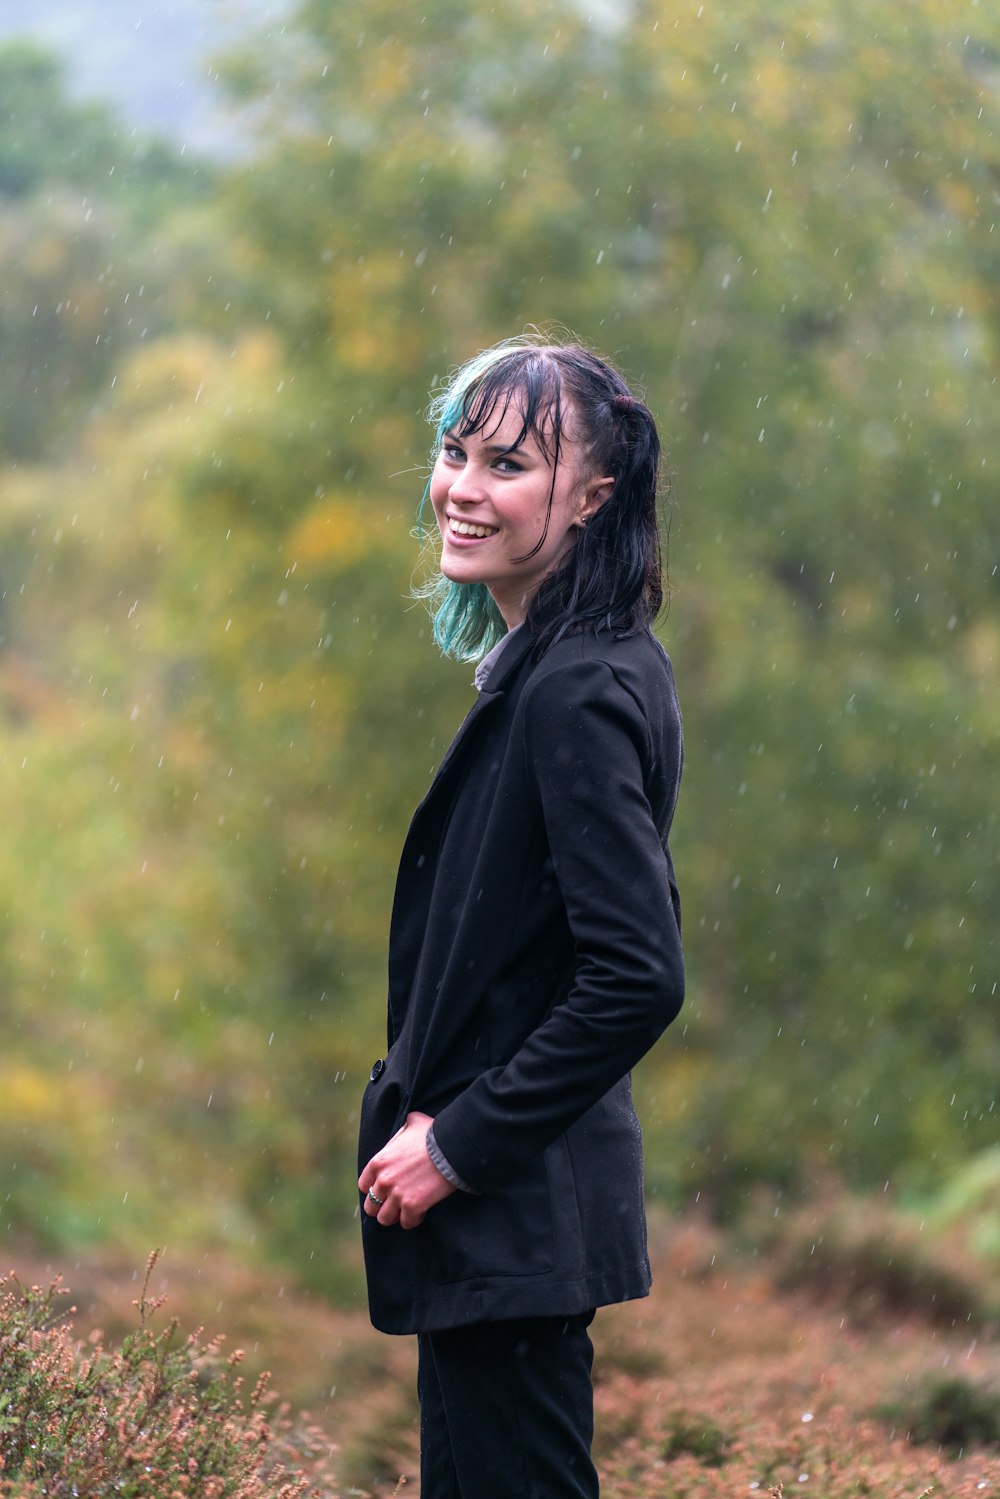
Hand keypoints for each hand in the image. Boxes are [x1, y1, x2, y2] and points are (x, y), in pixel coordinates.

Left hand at [358, 1111, 456, 1229]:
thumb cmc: (434, 1133)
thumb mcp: (413, 1122)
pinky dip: (414, 1219)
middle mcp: (383, 1181)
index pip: (364, 1185)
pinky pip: (407, 1223)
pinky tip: (422, 1211)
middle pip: (371, 1206)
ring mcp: (397, 1195)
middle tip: (395, 1204)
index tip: (385, 1190)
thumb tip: (406, 1126)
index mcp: (379, 1162)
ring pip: (385, 1219)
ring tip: (407, 1210)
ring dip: (396, 1216)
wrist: (452, 1148)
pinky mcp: (412, 1206)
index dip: (374, 1189)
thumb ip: (403, 1130)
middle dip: (382, 1206)